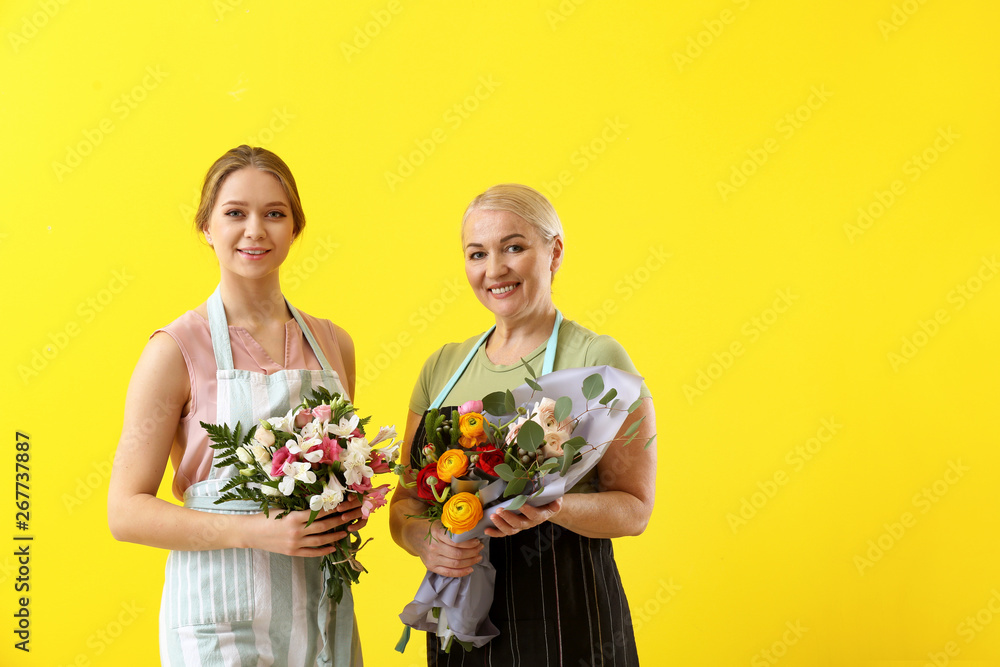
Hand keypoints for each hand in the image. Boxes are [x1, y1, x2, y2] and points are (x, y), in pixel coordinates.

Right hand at [246, 501, 364, 556]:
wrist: (250, 532)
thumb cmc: (266, 517)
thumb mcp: (283, 509)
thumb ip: (300, 509)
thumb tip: (319, 504)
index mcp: (294, 517)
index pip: (319, 512)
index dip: (333, 509)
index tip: (344, 504)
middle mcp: (296, 531)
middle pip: (323, 527)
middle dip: (339, 522)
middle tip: (350, 518)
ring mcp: (295, 544)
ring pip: (320, 541)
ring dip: (335, 537)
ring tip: (345, 533)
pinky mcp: (292, 552)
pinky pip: (311, 553)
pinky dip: (323, 551)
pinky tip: (332, 548)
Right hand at [416, 521, 483, 577]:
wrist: (413, 535)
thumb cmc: (430, 528)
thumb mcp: (440, 523)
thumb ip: (453, 528)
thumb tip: (472, 532)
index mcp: (436, 533)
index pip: (456, 542)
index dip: (469, 543)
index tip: (477, 541)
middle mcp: (433, 547)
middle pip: (458, 554)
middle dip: (473, 552)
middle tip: (480, 548)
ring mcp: (431, 559)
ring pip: (455, 564)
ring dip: (470, 561)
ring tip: (477, 557)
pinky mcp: (431, 567)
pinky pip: (448, 573)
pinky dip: (461, 572)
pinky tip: (470, 568)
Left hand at [484, 498, 561, 538]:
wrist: (547, 507)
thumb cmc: (549, 501)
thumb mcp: (555, 499)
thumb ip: (556, 501)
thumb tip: (557, 502)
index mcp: (540, 516)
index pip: (534, 515)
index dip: (527, 510)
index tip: (520, 503)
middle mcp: (530, 523)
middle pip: (519, 524)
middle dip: (509, 517)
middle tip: (500, 510)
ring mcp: (521, 526)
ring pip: (510, 530)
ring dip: (500, 524)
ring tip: (493, 516)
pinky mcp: (513, 527)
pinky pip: (504, 533)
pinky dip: (495, 533)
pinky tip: (487, 530)